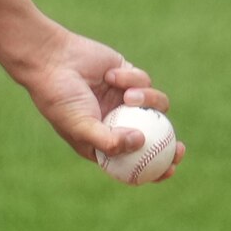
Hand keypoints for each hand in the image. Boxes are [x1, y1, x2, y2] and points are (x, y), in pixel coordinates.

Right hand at [8, 25, 183, 175]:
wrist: (51, 60)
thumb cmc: (60, 98)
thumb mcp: (81, 126)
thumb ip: (109, 141)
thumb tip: (141, 143)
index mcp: (102, 140)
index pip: (132, 161)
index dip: (154, 170)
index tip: (169, 169)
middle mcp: (115, 122)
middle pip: (153, 138)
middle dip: (169, 145)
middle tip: (179, 148)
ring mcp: (123, 100)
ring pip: (154, 106)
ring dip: (147, 100)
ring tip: (128, 95)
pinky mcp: (128, 77)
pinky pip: (143, 81)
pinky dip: (131, 78)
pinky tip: (111, 75)